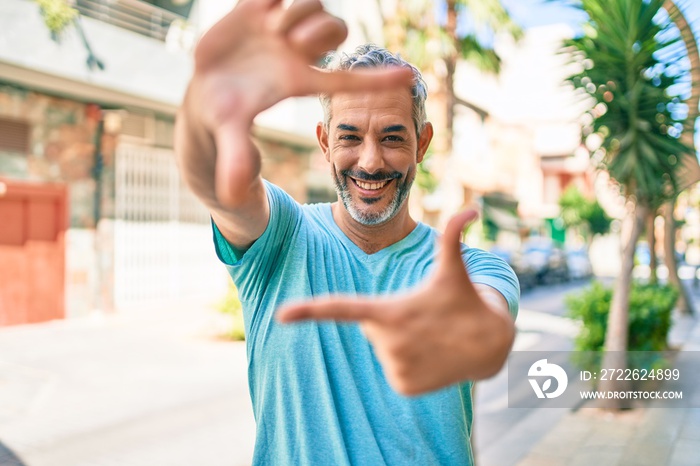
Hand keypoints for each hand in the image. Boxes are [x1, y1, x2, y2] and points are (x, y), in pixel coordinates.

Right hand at [185, 0, 412, 204]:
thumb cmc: (224, 115)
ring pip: (313, 4)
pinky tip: (264, 5)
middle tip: (292, 41)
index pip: (346, 80)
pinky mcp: (259, 8)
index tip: (409, 78)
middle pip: (335, 31)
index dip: (377, 81)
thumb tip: (233, 194)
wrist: (204, 89)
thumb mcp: (230, 133)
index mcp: (299, 81)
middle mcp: (297, 53)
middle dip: (320, 33)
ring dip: (298, 12)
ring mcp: (280, 28)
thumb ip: (236, 158)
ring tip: (270, 26)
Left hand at [277, 210, 515, 395]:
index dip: (310, 311)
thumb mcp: (454, 267)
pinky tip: (430, 355)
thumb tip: (471, 207)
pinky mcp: (403, 386)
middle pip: (369, 326)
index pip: (342, 309)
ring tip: (428, 335)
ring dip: (400, 341)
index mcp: (389, 312)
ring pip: (382, 348)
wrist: (493, 344)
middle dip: (389, 320)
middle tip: (420, 315)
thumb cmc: (465, 298)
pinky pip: (393, 369)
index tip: (281, 315)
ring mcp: (395, 367)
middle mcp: (387, 343)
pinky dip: (407, 362)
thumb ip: (451, 235)